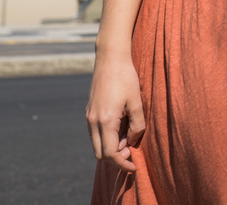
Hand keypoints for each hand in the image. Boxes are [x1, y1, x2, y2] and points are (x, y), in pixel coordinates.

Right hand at [85, 55, 145, 171]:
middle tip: (132, 153)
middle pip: (100, 153)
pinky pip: (95, 133)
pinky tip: (121, 128)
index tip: (134, 166)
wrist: (110, 59)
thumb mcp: (137, 102)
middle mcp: (93, 122)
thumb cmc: (126, 78)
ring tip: (129, 137)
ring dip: (111, 147)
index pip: (110, 153)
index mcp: (105, 121)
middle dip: (116, 158)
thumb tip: (132, 142)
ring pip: (96, 144)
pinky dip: (107, 137)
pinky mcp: (89, 112)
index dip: (122, 163)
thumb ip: (137, 125)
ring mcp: (89, 117)